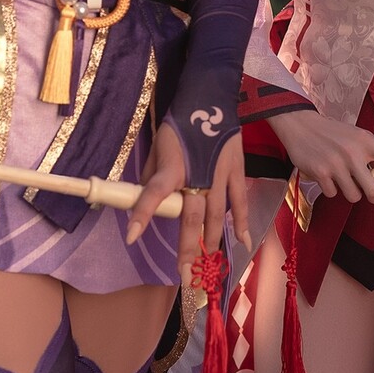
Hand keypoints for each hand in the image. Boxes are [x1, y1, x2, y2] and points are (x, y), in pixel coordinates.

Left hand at [124, 124, 247, 280]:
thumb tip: (146, 198)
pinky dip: (241, 222)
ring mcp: (219, 175)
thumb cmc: (178, 123)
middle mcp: (196, 176)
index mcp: (172, 167)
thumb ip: (152, 175)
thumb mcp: (158, 146)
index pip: (153, 194)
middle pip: (191, 217)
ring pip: (215, 215)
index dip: (142, 216)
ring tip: (207, 260)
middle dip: (186, 247)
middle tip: (184, 273)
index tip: (131, 237)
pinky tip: (242, 241)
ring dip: (211, 240)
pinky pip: (239, 201)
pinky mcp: (235, 171)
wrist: (209, 99)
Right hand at [268, 109, 373, 204]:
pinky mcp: (321, 173)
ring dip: (348, 191)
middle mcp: (354, 152)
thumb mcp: (356, 138)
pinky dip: (330, 188)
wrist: (300, 125)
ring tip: (339, 175)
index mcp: (367, 141)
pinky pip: (334, 194)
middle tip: (366, 188)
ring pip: (354, 196)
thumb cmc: (333, 134)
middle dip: (373, 196)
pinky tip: (324, 174)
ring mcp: (337, 164)